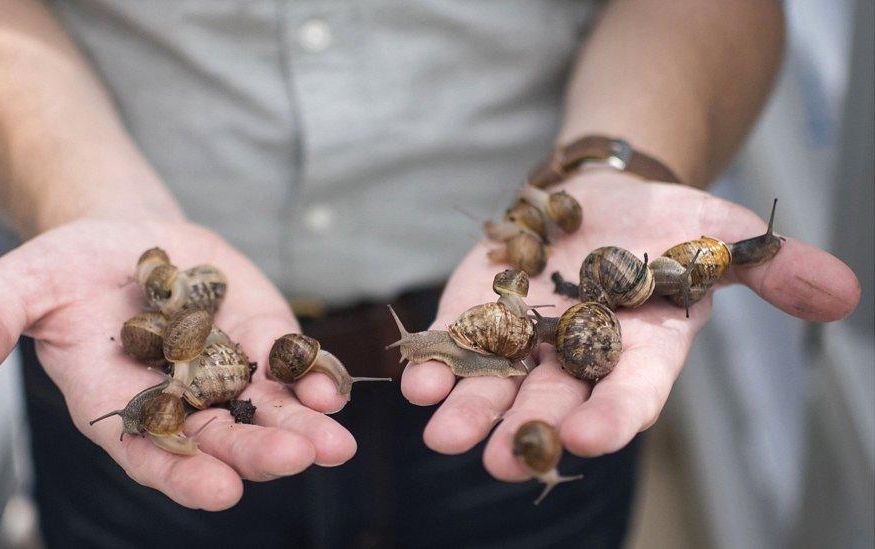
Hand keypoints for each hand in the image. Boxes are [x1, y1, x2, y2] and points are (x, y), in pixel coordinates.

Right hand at [0, 218, 356, 509]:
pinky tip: (332, 389)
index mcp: (119, 406)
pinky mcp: (259, 339)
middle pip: (221, 442)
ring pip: (267, 412)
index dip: (183, 475)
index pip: (152, 453)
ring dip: (302, 429)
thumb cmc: (67, 270)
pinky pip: (290, 366)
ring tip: (334, 443)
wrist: (120, 237)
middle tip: (295, 458)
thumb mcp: (22, 285)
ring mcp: (226, 374)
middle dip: (258, 453)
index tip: (219, 491)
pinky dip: (312, 378)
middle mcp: (178, 402)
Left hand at [402, 171, 859, 480]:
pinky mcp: (478, 317)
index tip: (594, 434)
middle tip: (503, 461)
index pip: (631, 393)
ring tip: (445, 434)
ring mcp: (523, 344)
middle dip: (528, 432)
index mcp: (640, 352)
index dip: (614, 414)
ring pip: (495, 388)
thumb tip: (843, 295)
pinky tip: (417, 380)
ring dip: (469, 413)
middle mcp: (578, 361)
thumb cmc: (666, 224)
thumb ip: (772, 267)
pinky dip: (436, 366)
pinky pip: (455, 348)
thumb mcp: (721, 236)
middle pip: (553, 404)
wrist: (599, 197)